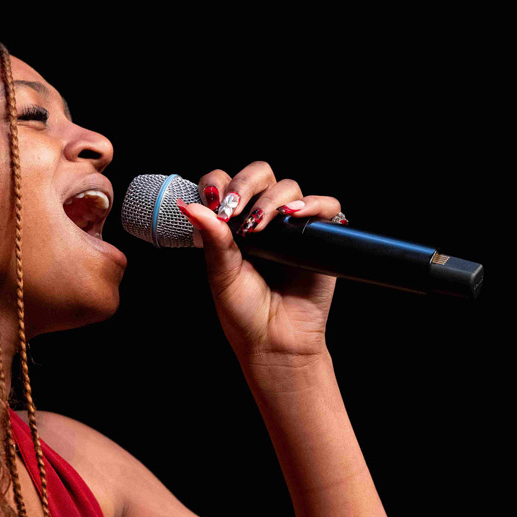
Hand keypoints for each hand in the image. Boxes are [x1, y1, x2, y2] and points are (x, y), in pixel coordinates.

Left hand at [177, 162, 344, 363]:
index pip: (226, 184)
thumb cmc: (245, 313)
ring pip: (289, 187)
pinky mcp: (320, 237)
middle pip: (259, 174)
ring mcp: (291, 226)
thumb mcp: (221, 275)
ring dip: (272, 199)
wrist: (275, 342)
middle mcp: (263, 219)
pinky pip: (327, 207)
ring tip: (260, 226)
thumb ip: (212, 239)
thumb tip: (189, 206)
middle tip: (233, 209)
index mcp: (233, 225)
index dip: (219, 184)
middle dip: (245, 184)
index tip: (213, 203)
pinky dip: (314, 204)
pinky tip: (295, 216)